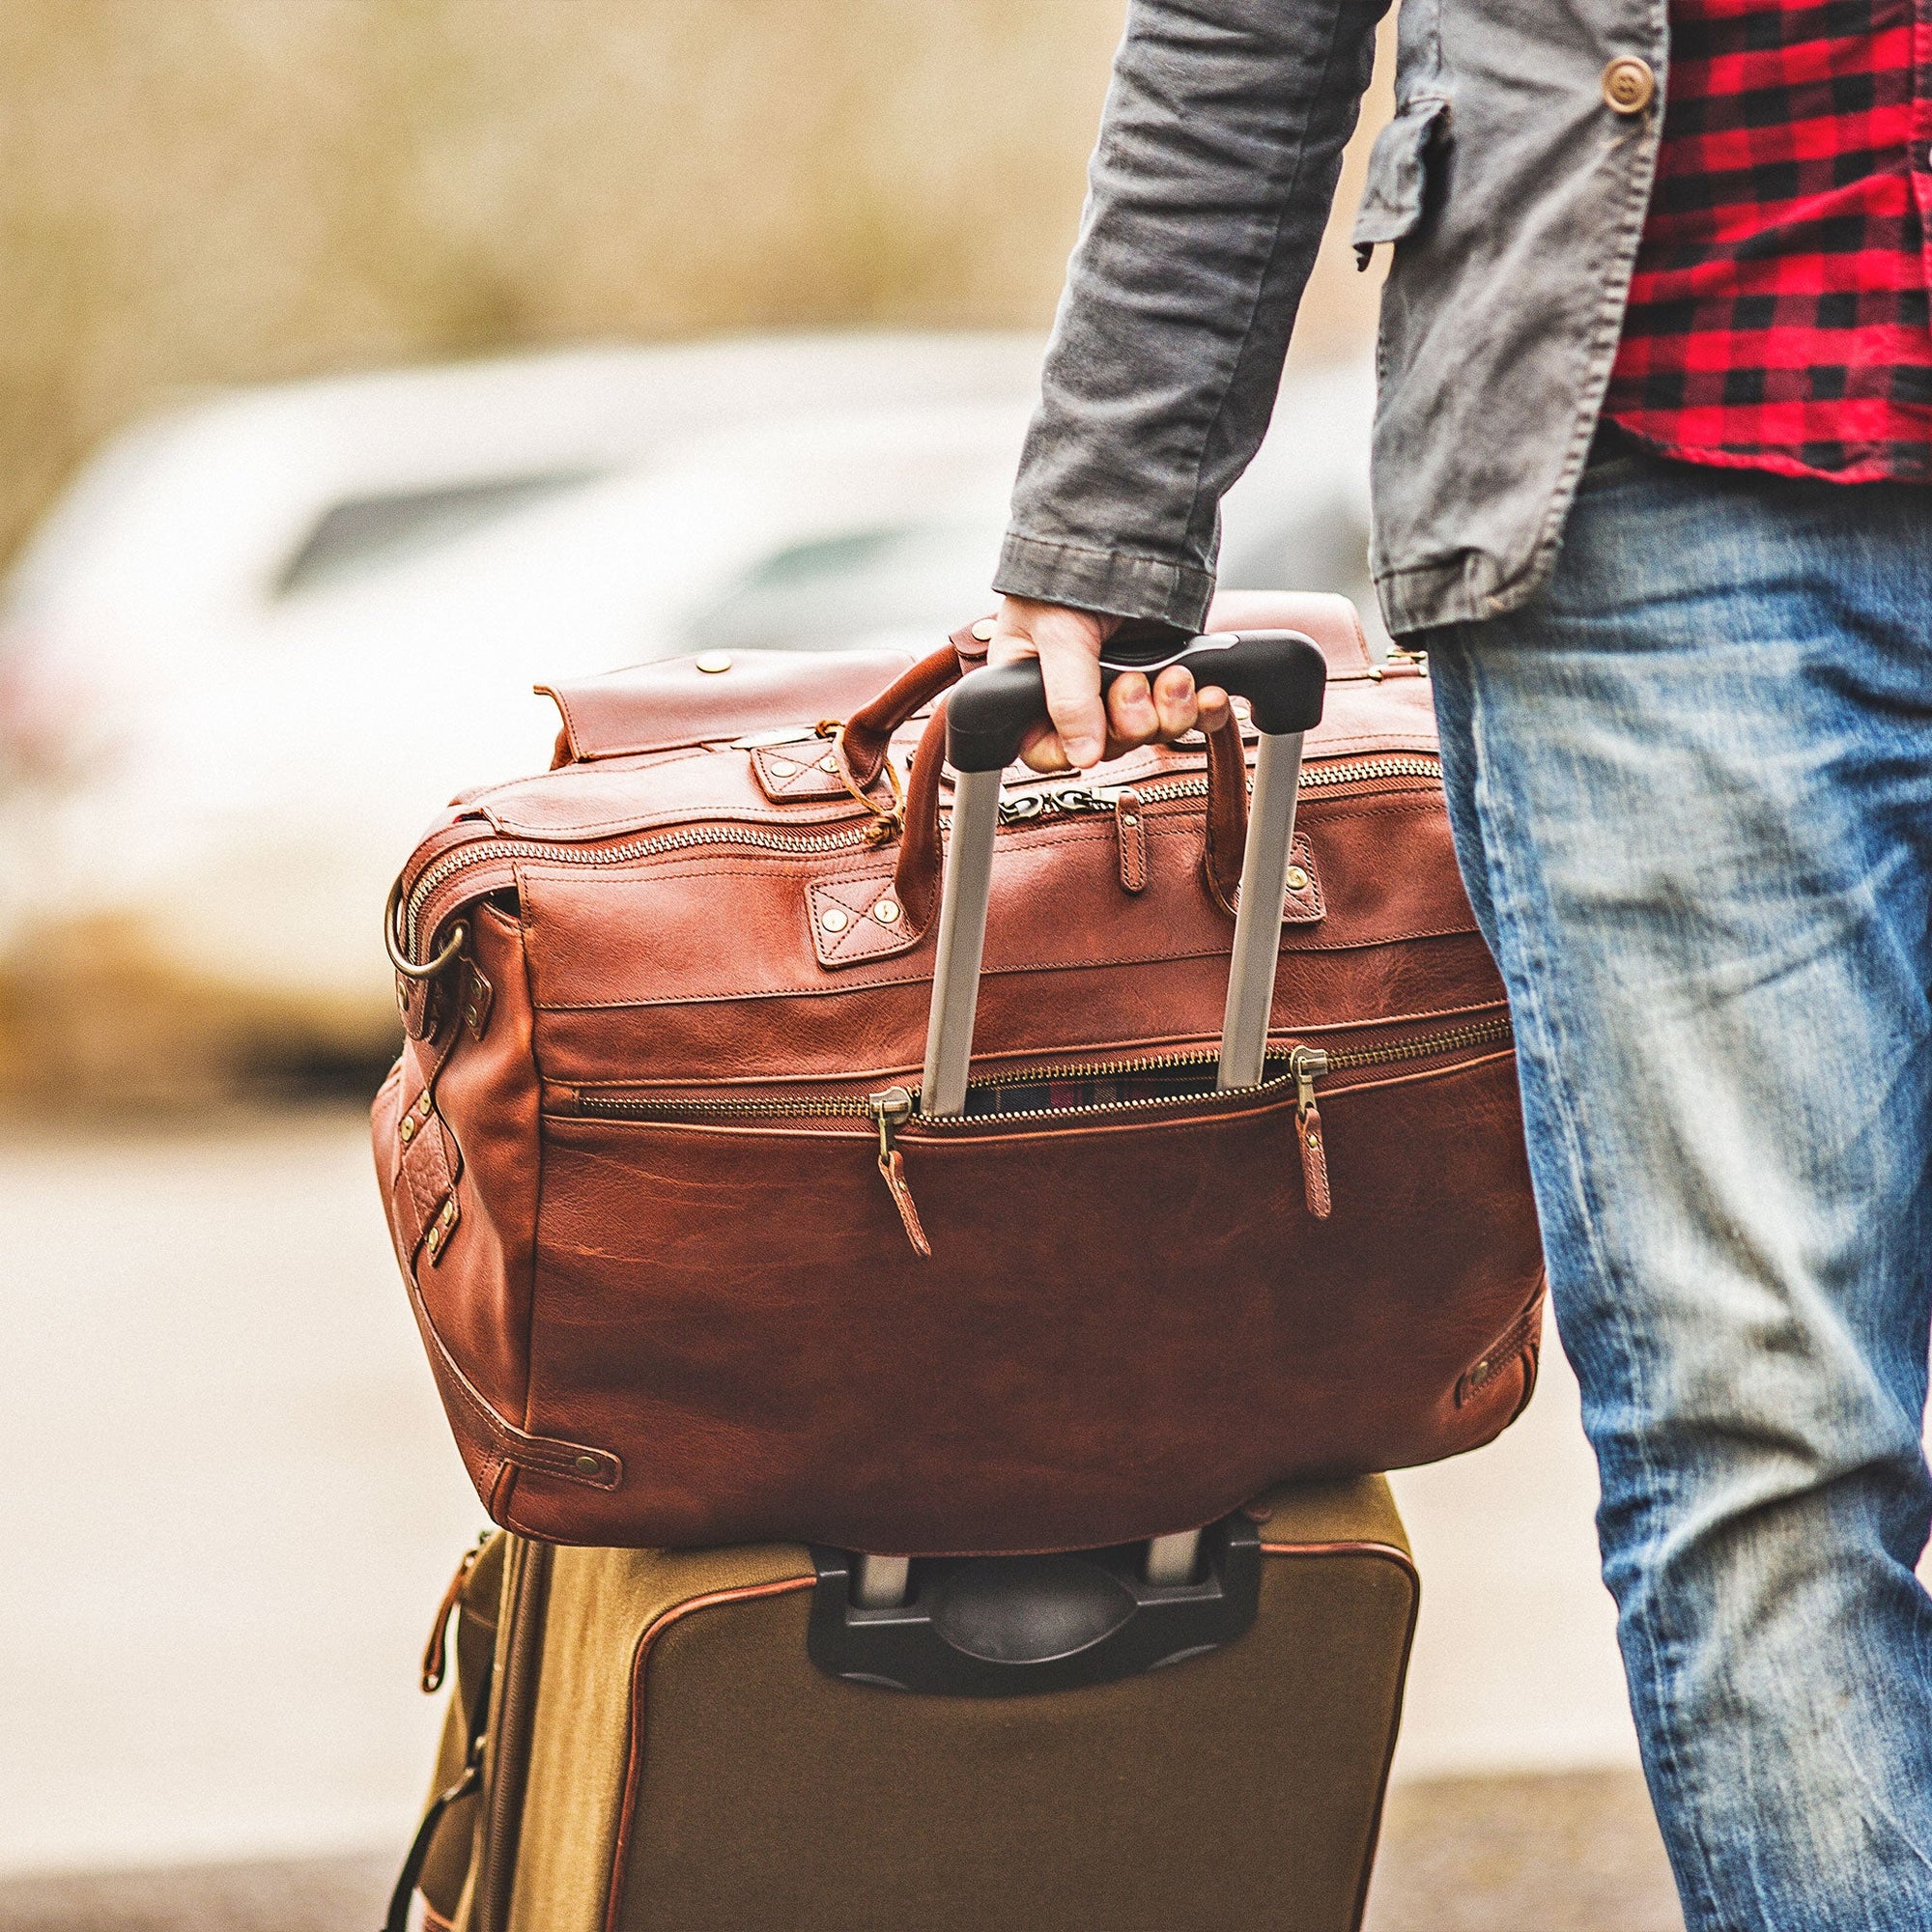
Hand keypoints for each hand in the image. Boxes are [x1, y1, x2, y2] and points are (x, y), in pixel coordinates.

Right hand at [986, 595, 1231, 772]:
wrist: (1125, 530)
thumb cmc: (1067, 573)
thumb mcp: (1059, 635)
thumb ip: (1069, 698)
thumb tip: (1082, 756)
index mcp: (1035, 689)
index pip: (1045, 748)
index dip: (1069, 752)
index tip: (1090, 743)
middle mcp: (1080, 694)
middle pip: (1108, 745)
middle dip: (1130, 722)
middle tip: (1133, 684)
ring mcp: (1126, 687)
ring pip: (1152, 732)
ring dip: (1168, 713)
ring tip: (1172, 676)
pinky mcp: (1166, 675)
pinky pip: (1190, 715)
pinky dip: (1202, 710)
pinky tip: (1207, 693)